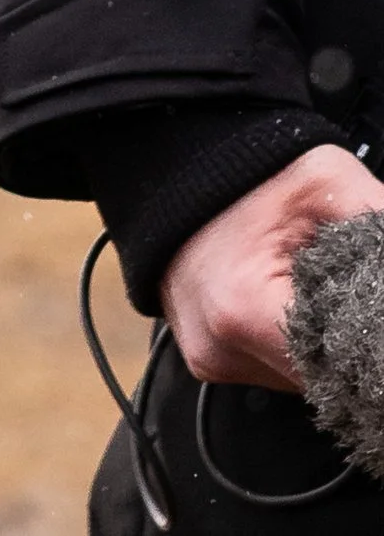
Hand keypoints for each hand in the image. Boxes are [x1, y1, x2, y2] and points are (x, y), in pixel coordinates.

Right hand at [164, 147, 383, 389]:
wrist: (180, 163)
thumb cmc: (249, 169)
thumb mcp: (328, 183)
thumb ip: (378, 226)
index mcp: (243, 309)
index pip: (338, 372)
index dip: (371, 353)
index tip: (375, 321)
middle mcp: (217, 347)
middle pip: (317, 381)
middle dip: (346, 348)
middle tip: (354, 299)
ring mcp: (207, 358)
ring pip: (294, 380)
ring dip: (317, 348)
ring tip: (317, 293)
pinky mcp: (204, 358)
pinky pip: (268, 368)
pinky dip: (290, 343)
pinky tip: (291, 301)